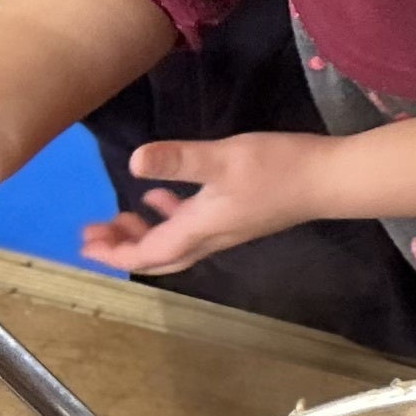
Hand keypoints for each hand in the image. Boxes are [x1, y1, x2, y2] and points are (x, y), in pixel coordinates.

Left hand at [79, 133, 332, 275]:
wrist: (329, 180)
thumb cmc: (277, 168)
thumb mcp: (223, 158)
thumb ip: (178, 160)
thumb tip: (132, 162)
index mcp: (200, 228)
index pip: (147, 253)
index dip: (114, 252)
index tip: (85, 242)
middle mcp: (210, 237)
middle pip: (158, 256)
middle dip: (123, 248)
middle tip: (92, 235)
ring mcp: (226, 228)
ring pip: (174, 243)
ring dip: (144, 235)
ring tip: (119, 218)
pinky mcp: (239, 215)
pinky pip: (192, 227)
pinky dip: (170, 217)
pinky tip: (163, 198)